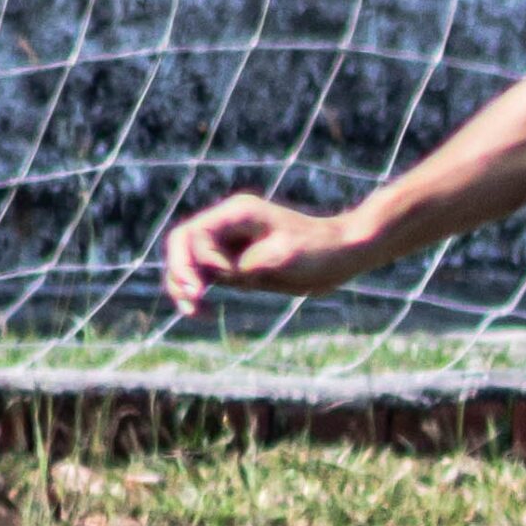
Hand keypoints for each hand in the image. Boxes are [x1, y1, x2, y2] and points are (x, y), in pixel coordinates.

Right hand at [162, 194, 371, 314]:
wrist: (345, 254)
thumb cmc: (319, 250)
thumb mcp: (280, 258)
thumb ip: (243, 266)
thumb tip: (215, 274)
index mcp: (237, 214)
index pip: (192, 235)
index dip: (191, 261)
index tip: (209, 284)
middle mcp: (229, 226)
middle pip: (183, 246)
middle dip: (180, 273)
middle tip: (192, 300)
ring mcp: (231, 244)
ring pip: (190, 263)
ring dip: (184, 285)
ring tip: (193, 311)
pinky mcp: (238, 263)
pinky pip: (207, 276)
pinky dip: (199, 291)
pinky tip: (200, 311)